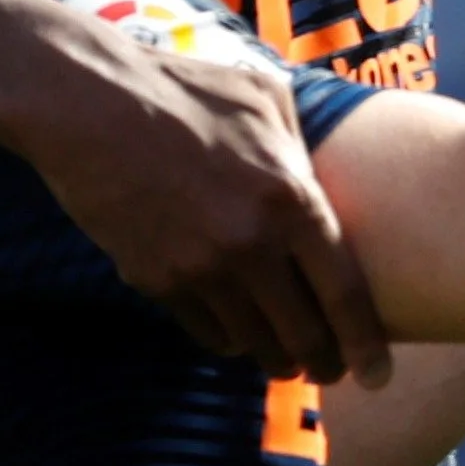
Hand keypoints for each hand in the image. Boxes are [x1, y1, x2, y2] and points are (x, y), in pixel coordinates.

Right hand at [25, 28, 393, 382]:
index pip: (344, 294)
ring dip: (274, 357)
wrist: (87, 104)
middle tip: (330, 371)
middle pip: (303, 335)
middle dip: (322, 364)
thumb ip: (304, 147)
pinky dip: (228, 339)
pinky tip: (236, 332)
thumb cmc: (184, 89)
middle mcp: (251, 244)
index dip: (366, 345)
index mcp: (291, 199)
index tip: (377, 376)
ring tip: (284, 356)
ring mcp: (200, 268)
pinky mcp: (156, 280)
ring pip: (254, 343)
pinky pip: (207, 332)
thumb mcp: (266, 98)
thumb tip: (325, 173)